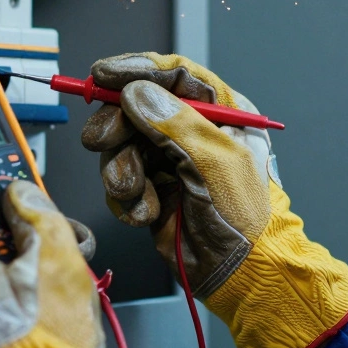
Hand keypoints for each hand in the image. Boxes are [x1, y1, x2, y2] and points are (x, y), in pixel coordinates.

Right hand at [81, 52, 347, 347]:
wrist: (243, 276)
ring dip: (122, 171)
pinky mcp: (154, 192)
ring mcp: (171, 163)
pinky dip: (128, 199)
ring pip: (122, 147)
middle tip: (101, 140)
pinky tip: (146, 213)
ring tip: (138, 193)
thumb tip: (136, 93)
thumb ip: (175, 124)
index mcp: (221, 113)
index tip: (101, 75)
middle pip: (137, 109)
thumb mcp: (216, 163)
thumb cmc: (247, 217)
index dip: (134, 71)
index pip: (173, 77)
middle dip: (116, 127)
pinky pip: (123, 182)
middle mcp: (192, 133)